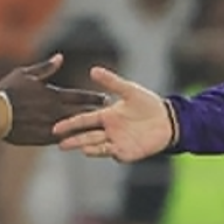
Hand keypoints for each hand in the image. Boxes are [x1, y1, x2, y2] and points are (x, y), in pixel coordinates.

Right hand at [0, 54, 107, 145]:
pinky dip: (70, 140)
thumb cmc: (7, 91)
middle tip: (110, 116)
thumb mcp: (25, 74)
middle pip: (81, 114)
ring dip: (87, 130)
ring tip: (100, 132)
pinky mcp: (41, 139)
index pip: (80, 96)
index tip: (106, 98)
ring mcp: (49, 127)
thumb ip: (45, 68)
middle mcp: (54, 112)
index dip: (94, 97)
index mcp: (53, 95)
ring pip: (73, 129)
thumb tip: (60, 57)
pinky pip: (60, 140)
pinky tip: (78, 142)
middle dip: (96, 114)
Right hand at [54, 67, 170, 162]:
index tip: (56, 125)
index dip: (70, 123)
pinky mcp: (126, 152)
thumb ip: (112, 82)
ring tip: (73, 146)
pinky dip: (101, 152)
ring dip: (84, 145)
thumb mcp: (129, 91)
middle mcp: (108, 131)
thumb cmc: (148, 104)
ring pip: (95, 145)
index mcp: (106, 116)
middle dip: (72, 138)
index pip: (84, 119)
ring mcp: (116, 142)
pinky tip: (91, 151)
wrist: (168, 120)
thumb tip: (92, 70)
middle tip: (57, 141)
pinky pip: (111, 153)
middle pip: (86, 135)